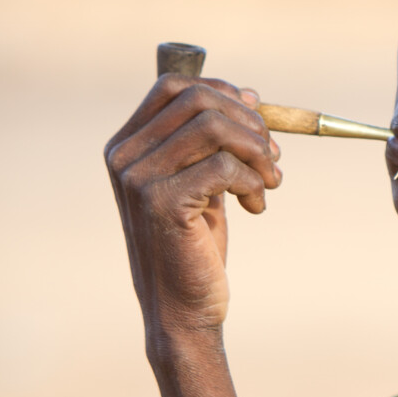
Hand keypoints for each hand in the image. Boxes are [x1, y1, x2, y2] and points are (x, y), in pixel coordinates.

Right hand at [105, 75, 280, 343]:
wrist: (184, 310)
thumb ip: (214, 143)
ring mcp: (138, 179)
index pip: (173, 86)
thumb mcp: (203, 183)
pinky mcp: (161, 203)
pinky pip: (223, 166)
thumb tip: (250, 95)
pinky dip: (252, 181)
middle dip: (248, 122)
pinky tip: (256, 206)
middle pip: (197, 100)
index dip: (223, 92)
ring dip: (256, 152)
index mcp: (127, 145)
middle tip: (272, 157)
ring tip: (270, 183)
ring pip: (214, 128)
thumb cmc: (195, 247)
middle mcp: (125, 156)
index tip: (258, 117)